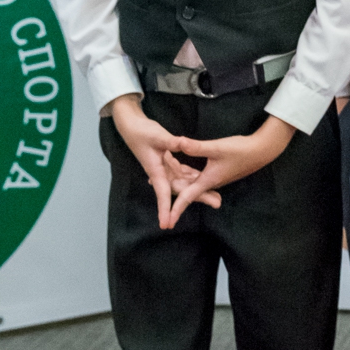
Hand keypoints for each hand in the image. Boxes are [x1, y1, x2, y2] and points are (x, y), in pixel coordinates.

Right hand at [109, 93, 210, 229]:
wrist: (132, 126)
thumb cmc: (141, 132)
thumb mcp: (157, 136)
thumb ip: (170, 141)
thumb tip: (183, 143)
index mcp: (157, 170)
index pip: (163, 193)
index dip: (165, 209)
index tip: (167, 224)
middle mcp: (162, 173)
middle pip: (181, 189)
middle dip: (198, 197)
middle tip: (217, 203)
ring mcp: (166, 168)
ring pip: (184, 182)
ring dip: (199, 189)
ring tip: (216, 196)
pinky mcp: (168, 161)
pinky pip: (183, 173)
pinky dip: (192, 177)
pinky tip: (203, 181)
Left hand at [163, 113, 294, 225]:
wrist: (261, 150)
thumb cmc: (241, 150)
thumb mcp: (217, 148)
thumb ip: (197, 147)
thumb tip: (177, 142)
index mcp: (208, 180)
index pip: (187, 197)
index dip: (176, 209)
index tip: (167, 222)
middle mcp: (211, 182)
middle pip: (187, 192)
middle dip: (171, 193)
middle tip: (150, 183)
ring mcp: (215, 177)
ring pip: (192, 184)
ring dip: (178, 183)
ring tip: (161, 179)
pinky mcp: (219, 171)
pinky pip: (198, 177)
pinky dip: (187, 175)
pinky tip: (181, 169)